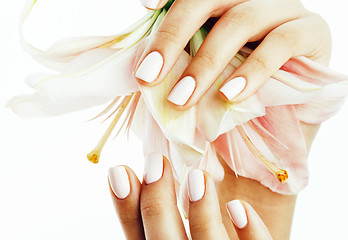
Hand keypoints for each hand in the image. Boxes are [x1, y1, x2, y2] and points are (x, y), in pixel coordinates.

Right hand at [108, 153, 272, 238]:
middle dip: (157, 203)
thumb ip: (163, 213)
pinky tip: (238, 207)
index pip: (138, 234)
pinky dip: (251, 234)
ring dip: (202, 214)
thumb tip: (152, 167)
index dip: (127, 206)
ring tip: (198, 175)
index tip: (121, 170)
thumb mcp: (172, 231)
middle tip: (157, 161)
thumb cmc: (201, 238)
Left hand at [134, 0, 330, 108]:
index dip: (168, 4)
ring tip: (182, 98)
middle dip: (174, 37)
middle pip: (208, 0)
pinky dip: (252, 70)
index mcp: (227, 4)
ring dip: (206, 62)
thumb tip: (148, 68)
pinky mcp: (311, 32)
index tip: (146, 12)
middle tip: (149, 76)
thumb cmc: (242, 93)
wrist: (288, 116)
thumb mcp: (209, 78)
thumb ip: (184, 64)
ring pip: (241, 20)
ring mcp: (284, 10)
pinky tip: (230, 95)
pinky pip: (281, 43)